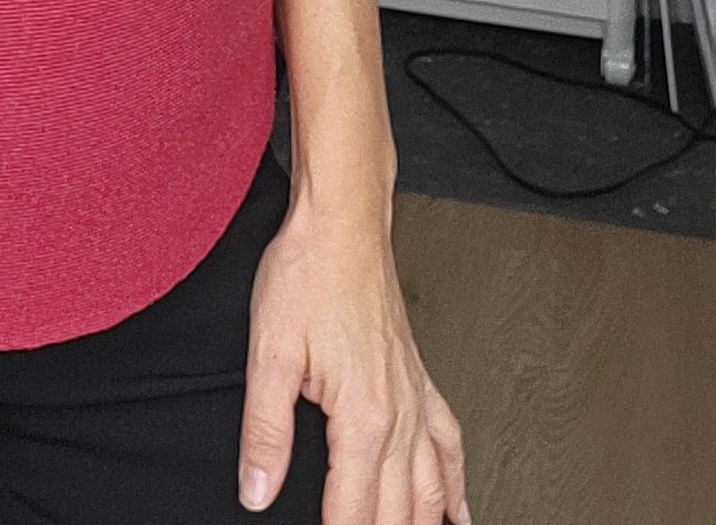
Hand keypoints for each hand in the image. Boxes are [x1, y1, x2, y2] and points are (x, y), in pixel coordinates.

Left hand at [238, 192, 466, 524]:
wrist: (343, 221)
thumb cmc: (309, 272)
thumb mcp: (270, 352)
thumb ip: (264, 430)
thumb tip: (257, 489)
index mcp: (362, 416)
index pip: (352, 512)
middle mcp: (397, 412)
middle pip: (397, 510)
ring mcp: (413, 396)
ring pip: (431, 487)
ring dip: (423, 524)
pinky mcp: (417, 377)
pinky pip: (449, 443)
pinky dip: (457, 484)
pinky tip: (458, 510)